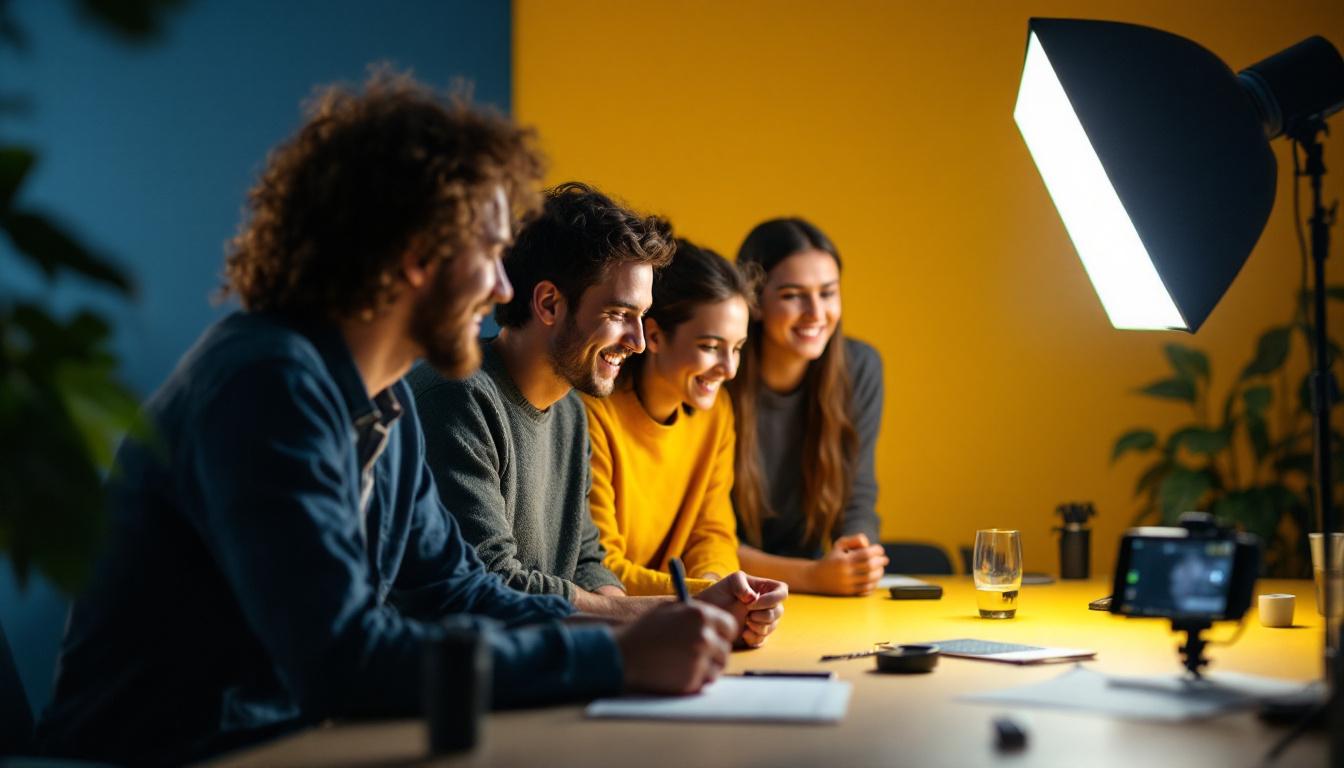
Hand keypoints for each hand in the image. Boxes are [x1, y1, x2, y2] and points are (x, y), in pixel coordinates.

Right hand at [613, 601, 735, 693]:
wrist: (623, 655)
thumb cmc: (644, 631)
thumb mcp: (668, 610)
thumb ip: (693, 612)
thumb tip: (712, 617)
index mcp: (700, 615)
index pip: (730, 626)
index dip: (722, 633)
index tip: (716, 638)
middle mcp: (704, 636)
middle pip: (725, 649)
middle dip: (714, 653)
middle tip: (698, 654)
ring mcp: (700, 660)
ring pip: (718, 668)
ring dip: (707, 668)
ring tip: (684, 663)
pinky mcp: (692, 680)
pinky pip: (704, 682)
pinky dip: (695, 680)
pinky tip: (677, 673)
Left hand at [697, 571, 787, 647]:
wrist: (709, 611)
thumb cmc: (720, 593)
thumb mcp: (729, 582)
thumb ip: (740, 583)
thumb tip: (752, 597)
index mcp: (765, 588)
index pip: (782, 592)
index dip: (772, 599)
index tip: (752, 604)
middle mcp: (767, 605)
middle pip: (779, 611)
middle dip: (763, 616)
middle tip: (747, 615)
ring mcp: (763, 620)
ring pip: (773, 626)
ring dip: (759, 627)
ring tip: (744, 622)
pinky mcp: (756, 634)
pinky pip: (763, 639)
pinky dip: (755, 637)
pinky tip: (743, 633)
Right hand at [807, 533, 887, 595]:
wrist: (815, 577)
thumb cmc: (830, 559)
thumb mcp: (839, 545)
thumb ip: (854, 540)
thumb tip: (867, 544)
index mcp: (844, 559)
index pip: (866, 554)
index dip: (876, 551)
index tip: (880, 550)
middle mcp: (846, 572)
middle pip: (870, 566)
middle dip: (880, 562)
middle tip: (885, 560)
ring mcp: (847, 584)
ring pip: (870, 579)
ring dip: (879, 574)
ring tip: (881, 569)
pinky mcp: (848, 593)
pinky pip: (865, 590)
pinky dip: (873, 585)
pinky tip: (874, 579)